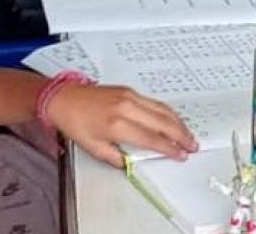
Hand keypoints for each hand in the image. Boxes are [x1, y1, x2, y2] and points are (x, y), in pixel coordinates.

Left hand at [47, 84, 197, 166]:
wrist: (63, 98)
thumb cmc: (75, 123)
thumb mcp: (93, 148)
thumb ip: (116, 158)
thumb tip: (132, 164)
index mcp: (118, 125)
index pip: (152, 139)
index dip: (169, 148)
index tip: (180, 155)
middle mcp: (127, 108)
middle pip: (163, 122)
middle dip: (181, 135)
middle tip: (192, 145)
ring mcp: (130, 96)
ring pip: (163, 109)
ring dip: (178, 122)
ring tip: (188, 134)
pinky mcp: (129, 90)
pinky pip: (155, 102)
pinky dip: (168, 112)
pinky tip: (173, 119)